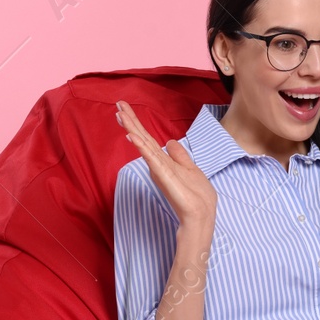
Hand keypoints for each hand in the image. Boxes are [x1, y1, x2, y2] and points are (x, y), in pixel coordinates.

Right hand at [117, 100, 216, 227]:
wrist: (200, 216)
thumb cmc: (195, 196)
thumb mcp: (190, 169)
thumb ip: (179, 156)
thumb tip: (171, 142)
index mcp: (164, 161)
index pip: (148, 139)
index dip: (138, 124)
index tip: (125, 107)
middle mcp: (158, 164)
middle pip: (143, 138)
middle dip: (131, 121)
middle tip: (118, 104)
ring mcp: (159, 170)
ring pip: (144, 145)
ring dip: (132, 129)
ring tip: (120, 114)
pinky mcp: (163, 177)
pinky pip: (151, 159)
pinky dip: (142, 148)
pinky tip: (133, 137)